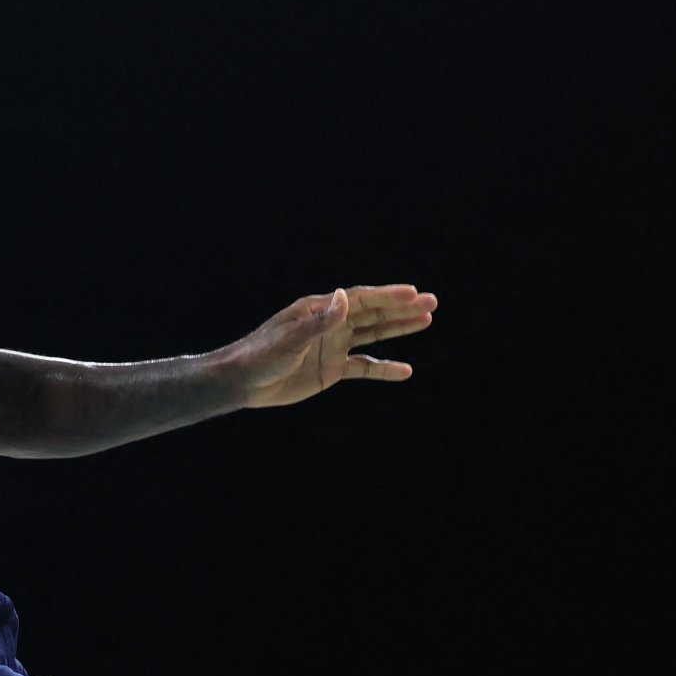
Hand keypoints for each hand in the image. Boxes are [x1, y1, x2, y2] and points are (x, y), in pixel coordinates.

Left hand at [219, 284, 436, 409]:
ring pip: (373, 335)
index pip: (361, 299)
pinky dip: (384, 370)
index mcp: (320, 309)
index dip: (387, 295)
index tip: (414, 293)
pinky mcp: (331, 369)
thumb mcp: (290, 338)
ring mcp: (333, 346)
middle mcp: (331, 324)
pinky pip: (364, 368)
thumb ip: (319, 320)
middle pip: (373, 313)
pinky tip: (405, 371)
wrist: (243, 382)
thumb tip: (345, 296)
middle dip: (402, 308)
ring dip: (399, 328)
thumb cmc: (260, 355)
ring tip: (427, 321)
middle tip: (432, 302)